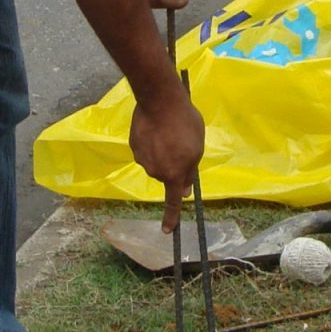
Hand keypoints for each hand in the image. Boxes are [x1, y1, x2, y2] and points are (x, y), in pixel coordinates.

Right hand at [129, 87, 204, 231]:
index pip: (173, 201)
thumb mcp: (197, 147)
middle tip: (181, 144)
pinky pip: (146, 149)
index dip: (171, 217)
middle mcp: (155, 171)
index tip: (167, 231)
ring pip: (156, 161)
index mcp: (173, 174)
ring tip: (169, 131)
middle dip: (173, 165)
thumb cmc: (185, 123)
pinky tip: (156, 128)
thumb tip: (183, 190)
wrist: (160, 101)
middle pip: (166, 175)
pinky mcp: (133, 145)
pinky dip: (151, 143)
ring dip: (163, 152)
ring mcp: (142, 158)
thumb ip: (190, 170)